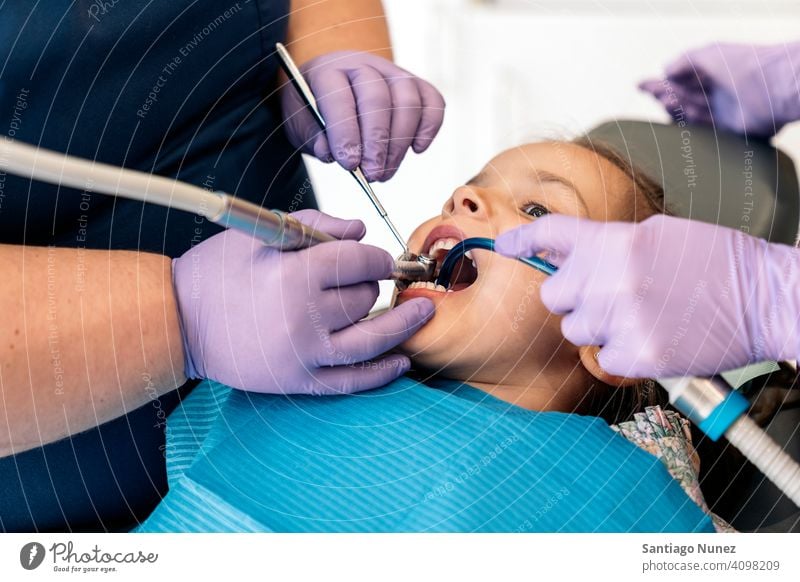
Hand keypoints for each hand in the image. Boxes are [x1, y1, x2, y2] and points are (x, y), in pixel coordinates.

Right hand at [172, 209, 434, 393]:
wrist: (178, 321)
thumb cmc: (216, 271)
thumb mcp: (260, 233)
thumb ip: (317, 225)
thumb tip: (361, 231)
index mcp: (295, 275)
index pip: (360, 262)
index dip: (376, 256)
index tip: (378, 257)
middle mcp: (305, 317)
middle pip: (366, 299)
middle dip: (371, 285)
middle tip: (364, 280)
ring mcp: (304, 355)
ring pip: (372, 340)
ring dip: (403, 326)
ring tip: (423, 313)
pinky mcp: (299, 381)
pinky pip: (352, 381)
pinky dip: (382, 373)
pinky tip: (402, 361)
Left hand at [281, 50, 444, 181]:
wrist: (331, 94)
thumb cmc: (315, 112)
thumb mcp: (302, 125)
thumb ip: (314, 137)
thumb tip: (330, 153)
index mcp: (327, 71)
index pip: (339, 97)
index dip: (345, 132)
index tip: (349, 164)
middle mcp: (362, 66)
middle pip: (378, 98)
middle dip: (377, 142)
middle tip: (373, 174)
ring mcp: (392, 73)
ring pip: (408, 100)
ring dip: (400, 142)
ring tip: (386, 172)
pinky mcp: (415, 86)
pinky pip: (432, 101)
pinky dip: (429, 127)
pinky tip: (416, 149)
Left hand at [495, 213, 799, 378]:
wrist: (766, 297)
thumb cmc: (716, 261)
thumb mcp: (657, 234)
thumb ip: (606, 244)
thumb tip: (566, 253)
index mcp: (615, 241)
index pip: (550, 235)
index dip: (520, 239)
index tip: (503, 245)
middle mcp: (610, 279)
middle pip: (552, 295)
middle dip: (572, 297)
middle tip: (604, 294)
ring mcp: (622, 320)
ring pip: (575, 330)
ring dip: (595, 326)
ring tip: (638, 316)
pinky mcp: (638, 356)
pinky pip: (602, 359)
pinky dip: (620, 353)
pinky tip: (650, 337)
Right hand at [640, 42, 799, 136]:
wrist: (772, 88)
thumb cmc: (744, 65)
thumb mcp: (708, 53)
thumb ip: (684, 61)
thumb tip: (664, 69)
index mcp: (717, 72)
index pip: (683, 78)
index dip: (662, 81)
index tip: (641, 84)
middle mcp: (720, 92)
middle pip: (683, 96)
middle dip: (663, 93)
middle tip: (647, 91)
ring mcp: (724, 112)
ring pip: (689, 112)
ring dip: (672, 107)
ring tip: (662, 101)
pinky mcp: (727, 132)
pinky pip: (701, 130)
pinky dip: (685, 124)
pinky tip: (672, 119)